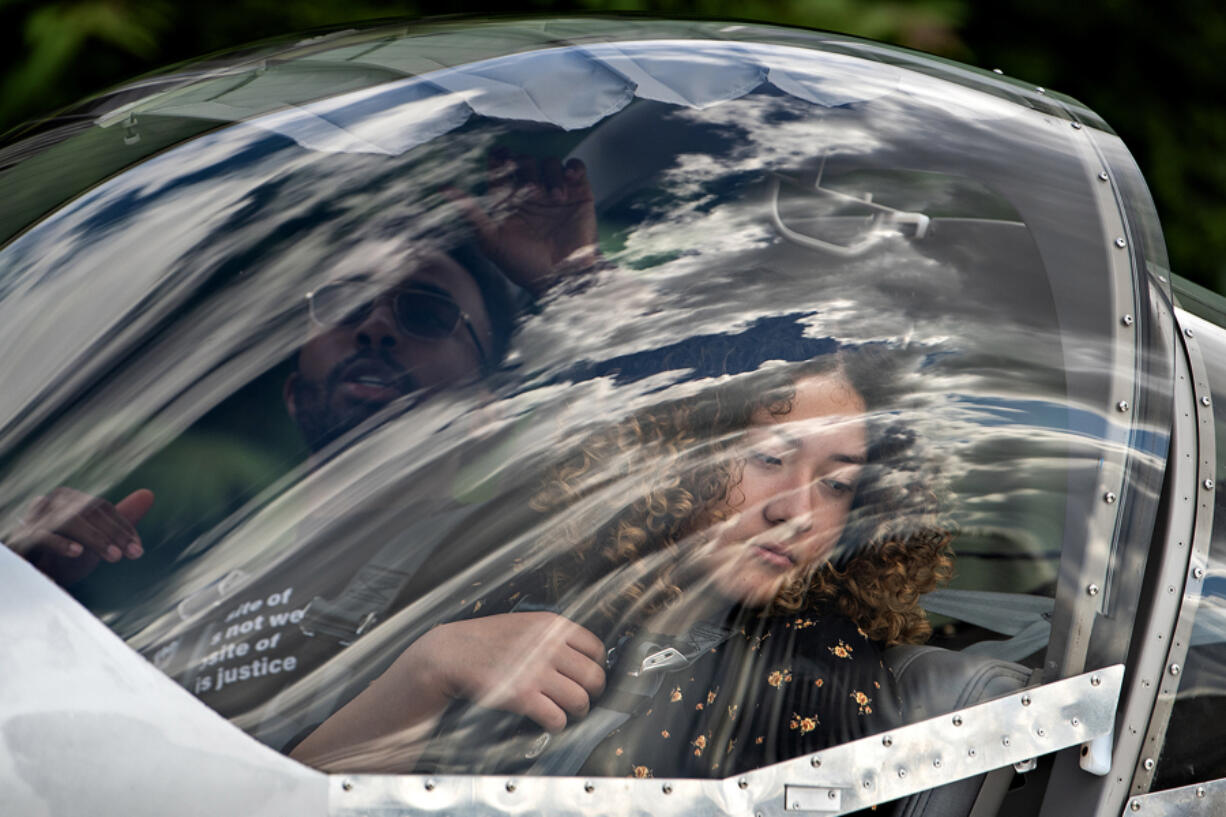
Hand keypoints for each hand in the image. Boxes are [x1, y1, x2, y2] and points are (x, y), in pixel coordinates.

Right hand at [6, 488, 153, 584]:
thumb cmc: (59, 557)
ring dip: (95, 539)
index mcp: (69, 500)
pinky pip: (42, 536)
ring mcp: (33, 518)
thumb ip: (118, 521)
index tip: (138, 549)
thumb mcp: (93, 541)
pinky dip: (61, 543)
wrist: (25, 577)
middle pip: (88, 512)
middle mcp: (51, 503)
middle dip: (114, 534)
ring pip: (70, 521)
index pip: (102, 508)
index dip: (123, 528)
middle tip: (132, 554)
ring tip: (114, 556)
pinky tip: (78, 552)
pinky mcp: (20, 538)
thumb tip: (149, 494)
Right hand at [410, 611, 606, 732]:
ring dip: (577, 711)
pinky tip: (550, 721)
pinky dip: (557, 724)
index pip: (595, 648)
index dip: (595, 666)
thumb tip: (578, 656)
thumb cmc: (488, 639)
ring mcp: (537, 672)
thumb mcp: (525, 623)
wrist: (453, 653)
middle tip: (582, 698)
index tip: (588, 676)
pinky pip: (557, 718)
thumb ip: (552, 635)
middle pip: (593, 677)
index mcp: (553, 626)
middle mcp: (550, 647)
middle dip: (591, 692)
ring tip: (568, 712)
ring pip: (580, 700)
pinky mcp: (523, 696)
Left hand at [448, 152, 597, 296]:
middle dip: (527, 166)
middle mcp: (532, 194)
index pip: (501, 168)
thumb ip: (471, 213)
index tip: (501, 155)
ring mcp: (556, 193)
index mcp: (510, 201)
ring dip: (551, 173)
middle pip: (526, 160)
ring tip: (556, 197)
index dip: (500, 157)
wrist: (562, 279)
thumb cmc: (525, 266)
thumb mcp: (492, 241)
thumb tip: (443, 189)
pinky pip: (576, 167)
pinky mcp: (579, 194)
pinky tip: (569, 180)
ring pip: (550, 161)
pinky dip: (573, 168)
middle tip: (531, 186)